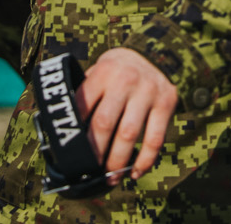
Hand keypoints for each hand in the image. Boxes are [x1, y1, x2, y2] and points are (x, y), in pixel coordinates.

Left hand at [81, 47, 177, 185]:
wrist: (155, 53)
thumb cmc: (118, 71)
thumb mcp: (100, 71)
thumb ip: (86, 95)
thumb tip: (64, 130)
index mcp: (103, 72)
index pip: (83, 106)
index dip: (74, 132)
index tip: (70, 152)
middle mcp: (125, 80)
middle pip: (104, 123)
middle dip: (95, 152)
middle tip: (91, 170)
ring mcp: (147, 91)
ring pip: (128, 134)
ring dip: (117, 161)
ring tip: (110, 177)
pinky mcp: (166, 102)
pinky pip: (155, 138)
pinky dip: (145, 160)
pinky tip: (135, 172)